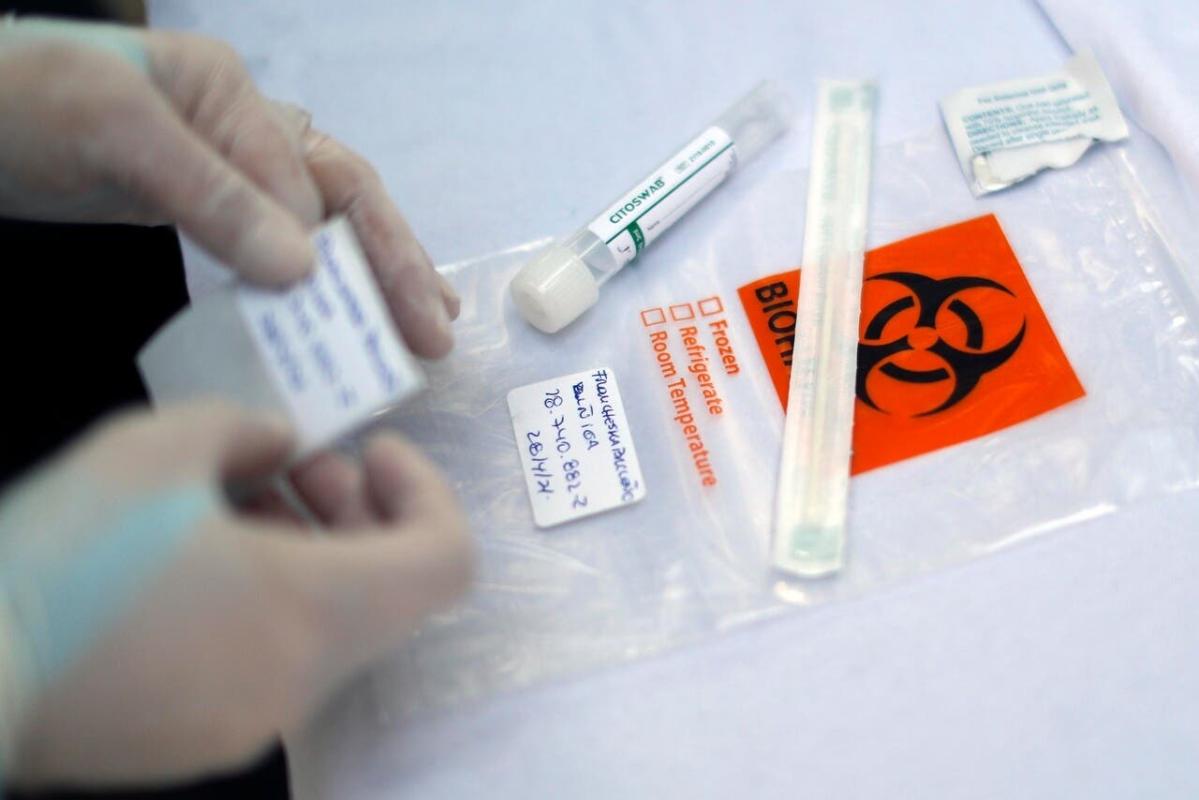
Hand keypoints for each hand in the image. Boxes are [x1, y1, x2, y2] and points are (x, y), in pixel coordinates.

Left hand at [0, 18, 457, 355]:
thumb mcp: (115, 134)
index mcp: (229, 93)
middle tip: (434, 331)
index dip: (339, 250)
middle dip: (392, 262)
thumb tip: (305, 270)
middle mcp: (240, 124)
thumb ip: (213, 196)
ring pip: (318, 220)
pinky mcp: (194, 200)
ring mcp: (220, 163)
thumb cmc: (21, 106)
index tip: (347, 316)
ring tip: (419, 324)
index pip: (309, 178)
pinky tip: (340, 308)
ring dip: (371, 273)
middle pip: (340, 194)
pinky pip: (271, 242)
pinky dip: (313, 278)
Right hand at [0, 401, 470, 786]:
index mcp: (312, 608)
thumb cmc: (64, 560)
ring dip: (313, 554)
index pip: (446, 562)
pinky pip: (277, 661)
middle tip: (298, 467)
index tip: (372, 452)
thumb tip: (280, 444)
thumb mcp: (152, 449)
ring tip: (234, 506)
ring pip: (331, 626)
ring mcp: (256, 720)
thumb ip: (244, 428)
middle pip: (391, 592)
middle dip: (361, 513)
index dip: (427, 494)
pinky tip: (195, 565)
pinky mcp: (206, 740)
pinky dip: (271, 603)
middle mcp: (302, 678)